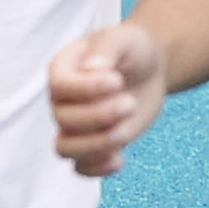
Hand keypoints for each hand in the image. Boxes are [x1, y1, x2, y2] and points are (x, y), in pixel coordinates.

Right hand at [46, 20, 169, 176]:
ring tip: (125, 132)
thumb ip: (106, 49)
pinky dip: (97, 170)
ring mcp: (75, 126)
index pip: (59, 86)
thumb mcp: (123, 38)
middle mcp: (62, 101)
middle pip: (63, 119)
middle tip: (130, 103)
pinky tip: (120, 160)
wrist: (149, 69)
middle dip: (99, 116)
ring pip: (65, 149)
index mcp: (63, 69)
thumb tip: (90, 68)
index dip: (86, 89)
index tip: (117, 81)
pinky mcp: (92, 146)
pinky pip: (81, 168)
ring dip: (95, 146)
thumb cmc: (132, 49)